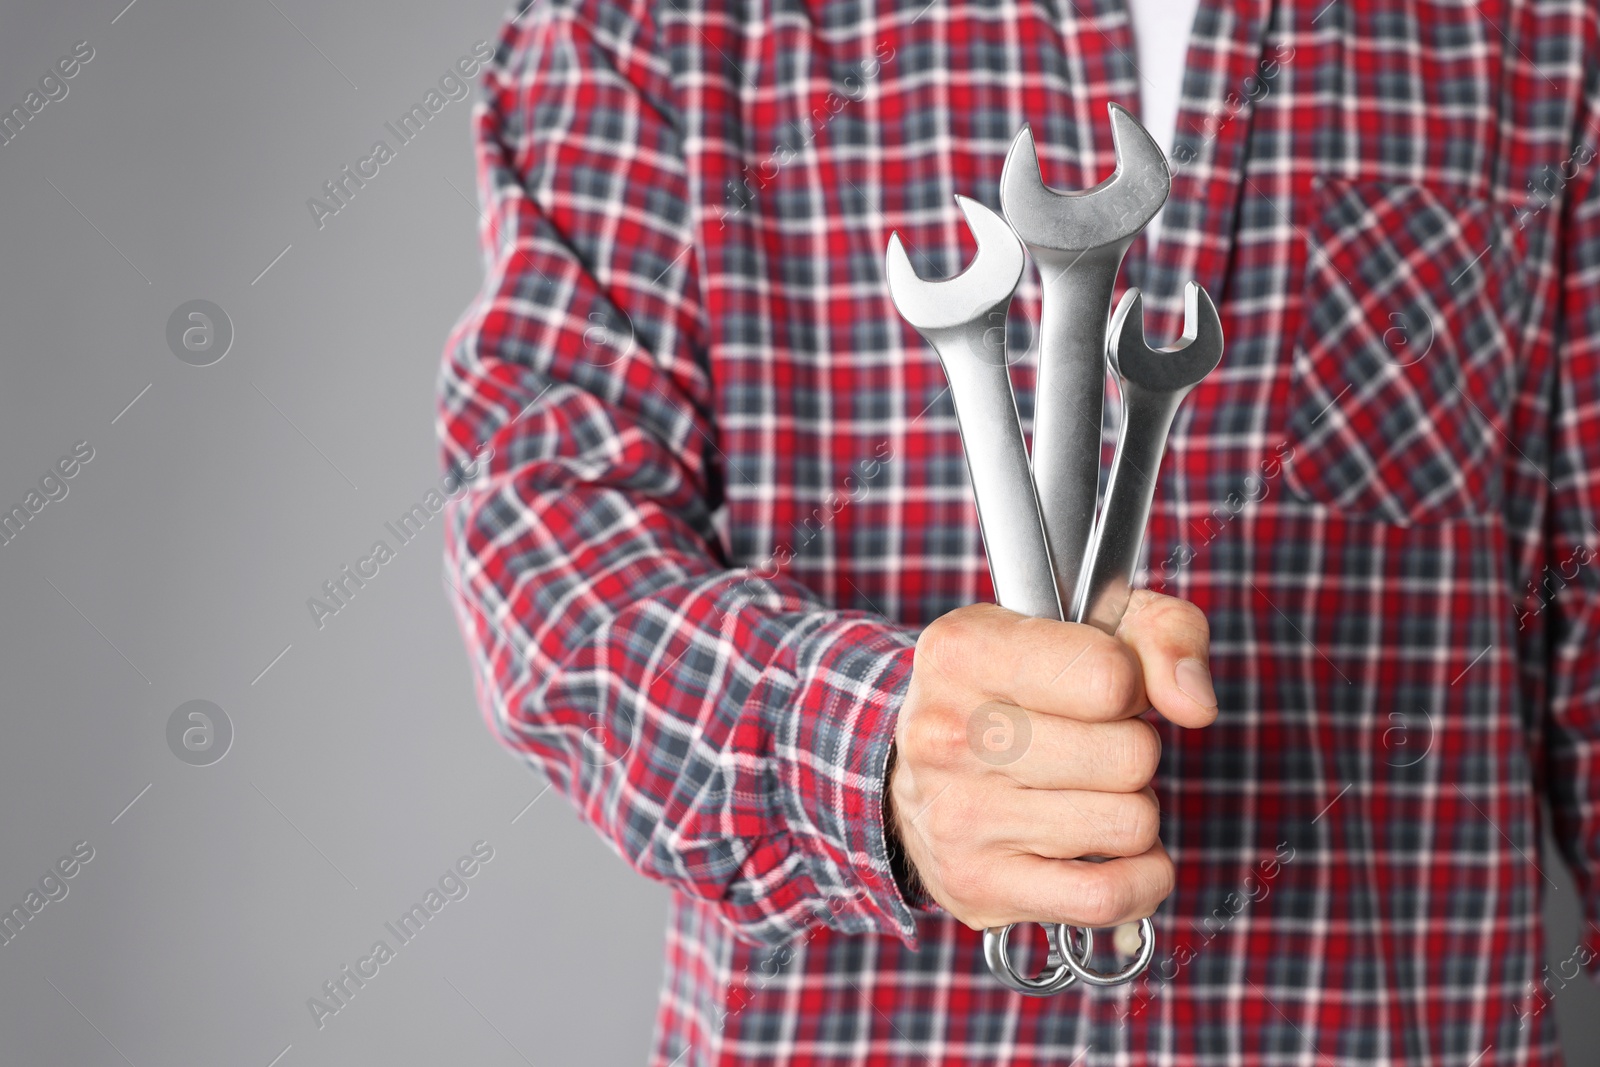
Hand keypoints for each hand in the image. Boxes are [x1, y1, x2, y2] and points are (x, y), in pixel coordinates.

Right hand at [888, 592, 1216, 930]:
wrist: (918, 773)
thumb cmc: (1023, 690)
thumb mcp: (1089, 626)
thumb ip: (1165, 635)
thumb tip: (1194, 705)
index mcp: (963, 651)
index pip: (1110, 677)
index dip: (1131, 685)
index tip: (1102, 691)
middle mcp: (948, 733)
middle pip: (1131, 757)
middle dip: (1134, 751)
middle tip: (1090, 747)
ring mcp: (959, 817)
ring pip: (1130, 825)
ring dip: (1130, 811)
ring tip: (1082, 793)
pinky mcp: (978, 886)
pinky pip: (1108, 897)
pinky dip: (1140, 879)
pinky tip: (1114, 854)